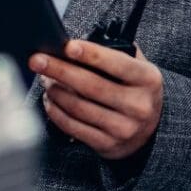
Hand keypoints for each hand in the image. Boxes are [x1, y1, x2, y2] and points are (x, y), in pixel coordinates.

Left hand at [29, 40, 163, 160]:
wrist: (153, 131)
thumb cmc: (138, 90)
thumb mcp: (140, 69)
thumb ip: (119, 53)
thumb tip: (80, 44)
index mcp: (148, 79)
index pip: (118, 64)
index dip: (91, 54)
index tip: (68, 46)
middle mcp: (138, 105)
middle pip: (91, 86)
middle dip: (60, 71)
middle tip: (38, 60)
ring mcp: (123, 127)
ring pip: (79, 107)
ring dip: (56, 91)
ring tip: (44, 80)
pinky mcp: (107, 145)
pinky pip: (74, 127)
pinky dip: (56, 113)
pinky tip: (50, 100)